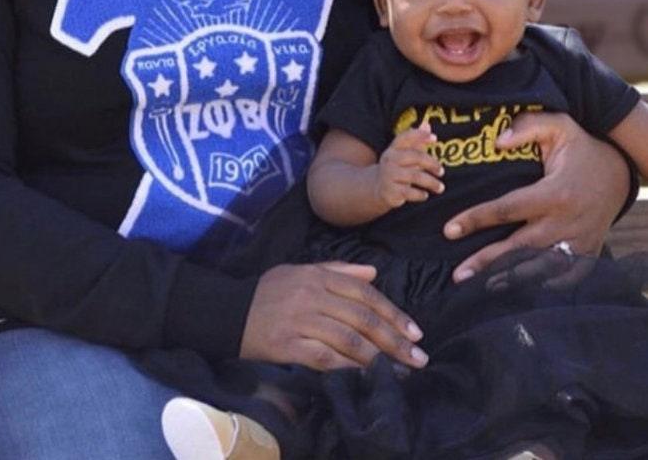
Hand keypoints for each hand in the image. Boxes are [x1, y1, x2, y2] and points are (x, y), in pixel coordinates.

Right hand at [239, 262, 427, 370]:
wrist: (229, 311)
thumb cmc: (269, 291)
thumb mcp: (300, 271)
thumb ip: (338, 270)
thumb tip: (374, 272)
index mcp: (317, 276)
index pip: (365, 293)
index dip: (393, 312)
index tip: (415, 331)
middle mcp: (312, 295)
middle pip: (362, 317)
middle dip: (395, 339)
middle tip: (419, 357)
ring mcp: (300, 320)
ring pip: (349, 338)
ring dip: (380, 357)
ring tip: (401, 371)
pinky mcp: (288, 345)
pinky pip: (326, 358)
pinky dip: (350, 368)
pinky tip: (368, 377)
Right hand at [376, 124, 444, 208]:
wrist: (377, 187)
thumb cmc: (396, 168)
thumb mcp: (403, 154)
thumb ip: (416, 140)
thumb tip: (427, 124)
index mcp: (394, 149)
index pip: (405, 137)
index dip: (419, 135)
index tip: (435, 138)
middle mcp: (390, 160)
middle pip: (415, 157)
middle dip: (431, 163)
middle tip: (441, 171)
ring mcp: (389, 175)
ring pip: (415, 176)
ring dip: (431, 182)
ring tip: (440, 187)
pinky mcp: (391, 191)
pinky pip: (410, 192)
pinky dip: (420, 194)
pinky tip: (425, 194)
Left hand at [444, 111, 629, 282]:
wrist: (620, 171)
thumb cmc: (580, 148)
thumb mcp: (557, 126)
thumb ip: (526, 128)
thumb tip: (497, 142)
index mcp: (554, 193)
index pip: (507, 209)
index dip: (476, 219)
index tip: (449, 230)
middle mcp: (566, 221)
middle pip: (520, 247)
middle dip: (487, 262)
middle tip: (458, 276)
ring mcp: (579, 241)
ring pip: (540, 267)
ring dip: (511, 279)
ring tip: (481, 288)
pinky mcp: (588, 252)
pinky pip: (566, 277)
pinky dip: (543, 286)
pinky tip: (519, 293)